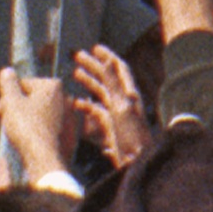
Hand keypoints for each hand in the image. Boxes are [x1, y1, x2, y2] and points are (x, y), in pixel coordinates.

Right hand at [0, 66, 76, 181]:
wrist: (43, 158)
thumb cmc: (26, 127)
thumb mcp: (11, 101)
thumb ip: (8, 83)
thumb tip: (7, 71)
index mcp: (53, 85)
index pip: (23, 84)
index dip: (7, 96)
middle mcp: (65, 97)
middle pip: (32, 98)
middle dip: (16, 107)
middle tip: (3, 119)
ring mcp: (68, 116)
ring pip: (39, 112)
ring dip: (25, 118)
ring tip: (15, 130)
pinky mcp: (68, 133)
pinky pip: (47, 126)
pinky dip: (36, 130)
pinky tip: (27, 139)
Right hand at [69, 45, 153, 161]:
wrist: (137, 163)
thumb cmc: (133, 135)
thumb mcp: (122, 106)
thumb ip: (114, 84)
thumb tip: (107, 61)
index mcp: (129, 93)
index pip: (119, 68)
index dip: (107, 56)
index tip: (94, 48)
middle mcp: (124, 101)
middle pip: (107, 78)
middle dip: (93, 66)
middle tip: (77, 57)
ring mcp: (117, 114)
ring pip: (101, 94)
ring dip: (89, 83)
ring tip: (75, 74)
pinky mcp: (111, 128)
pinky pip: (97, 113)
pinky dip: (86, 106)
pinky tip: (75, 104)